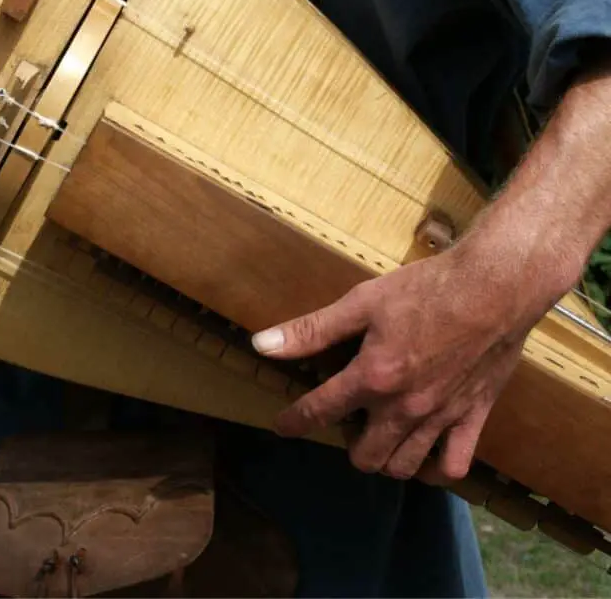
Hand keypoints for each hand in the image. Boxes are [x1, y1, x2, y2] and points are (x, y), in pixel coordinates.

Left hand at [250, 232, 571, 483]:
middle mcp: (404, 407)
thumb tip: (261, 344)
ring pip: (404, 467)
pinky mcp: (474, 416)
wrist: (495, 287)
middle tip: (347, 422)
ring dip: (386, 459)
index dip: (295, 422)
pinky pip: (454, 464)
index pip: (320, 411)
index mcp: (373, 377)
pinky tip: (426, 454)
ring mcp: (441, 417)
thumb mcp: (362, 302)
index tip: (283, 427)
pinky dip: (436, 468)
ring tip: (380, 436)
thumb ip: (312, 330)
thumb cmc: (427, 289)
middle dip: (348, 445)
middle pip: (365, 456)